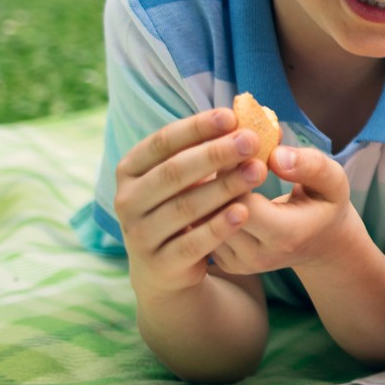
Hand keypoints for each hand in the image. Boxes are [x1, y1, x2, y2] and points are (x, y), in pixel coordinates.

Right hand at [114, 108, 267, 295]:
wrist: (163, 269)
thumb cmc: (179, 206)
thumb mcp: (183, 178)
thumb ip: (203, 150)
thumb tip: (247, 121)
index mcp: (129, 170)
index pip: (161, 142)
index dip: (196, 127)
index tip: (231, 115)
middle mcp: (127, 200)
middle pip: (173, 172)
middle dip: (215, 154)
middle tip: (251, 140)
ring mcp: (139, 234)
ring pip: (185, 207)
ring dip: (224, 186)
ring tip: (258, 171)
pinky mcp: (159, 264)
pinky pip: (192, 243)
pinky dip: (219, 226)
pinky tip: (244, 211)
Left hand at [210, 144, 360, 277]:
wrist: (321, 244)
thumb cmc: (324, 204)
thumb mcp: (332, 181)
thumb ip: (310, 166)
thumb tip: (275, 155)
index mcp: (287, 236)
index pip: (243, 202)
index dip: (235, 172)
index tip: (238, 146)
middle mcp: (258, 256)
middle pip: (216, 212)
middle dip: (213, 178)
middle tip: (214, 146)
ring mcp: (238, 263)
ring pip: (201, 221)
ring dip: (201, 190)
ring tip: (206, 161)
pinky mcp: (223, 262)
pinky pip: (201, 229)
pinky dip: (201, 203)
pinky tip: (206, 182)